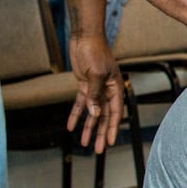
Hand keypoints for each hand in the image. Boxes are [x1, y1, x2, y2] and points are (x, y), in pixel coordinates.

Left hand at [66, 34, 124, 152]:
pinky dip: (76, 115)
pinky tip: (71, 126)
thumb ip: (95, 94)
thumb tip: (94, 112)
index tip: (110, 142)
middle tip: (97, 149)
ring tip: (84, 143)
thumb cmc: (95, 51)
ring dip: (88, 127)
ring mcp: (95, 88)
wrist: (84, 37)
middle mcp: (107, 90)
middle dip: (100, 133)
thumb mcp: (96, 74)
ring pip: (92, 112)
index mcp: (115, 87)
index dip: (112, 128)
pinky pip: (81, 104)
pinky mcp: (84, 85)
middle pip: (103, 116)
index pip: (115, 112)